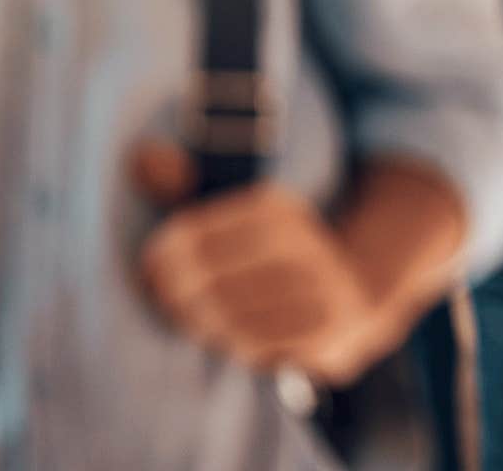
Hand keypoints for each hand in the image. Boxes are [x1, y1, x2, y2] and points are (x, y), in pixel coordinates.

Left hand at [132, 140, 407, 385]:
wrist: (363, 288)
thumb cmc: (274, 253)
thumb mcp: (238, 213)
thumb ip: (186, 187)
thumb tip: (140, 155)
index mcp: (279, 212)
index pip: (198, 235)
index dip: (164, 256)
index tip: (149, 268)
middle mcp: (307, 247)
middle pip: (212, 282)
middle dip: (180, 296)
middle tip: (167, 302)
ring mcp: (323, 294)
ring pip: (235, 319)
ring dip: (206, 322)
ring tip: (196, 319)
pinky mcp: (331, 332)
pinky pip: (264, 347)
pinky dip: (240, 344)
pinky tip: (233, 335)